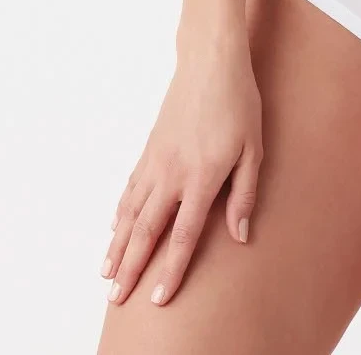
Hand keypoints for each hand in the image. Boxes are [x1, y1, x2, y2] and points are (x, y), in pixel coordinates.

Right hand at [100, 32, 262, 307]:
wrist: (210, 62)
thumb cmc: (238, 103)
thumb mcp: (254, 149)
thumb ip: (245, 194)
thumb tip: (240, 235)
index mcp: (202, 178)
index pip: (183, 235)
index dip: (171, 270)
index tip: (159, 299)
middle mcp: (172, 174)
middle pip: (147, 230)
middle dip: (131, 267)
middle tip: (117, 297)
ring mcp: (156, 160)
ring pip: (130, 212)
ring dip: (118, 244)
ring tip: (106, 272)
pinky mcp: (149, 148)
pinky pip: (130, 187)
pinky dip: (120, 211)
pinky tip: (115, 227)